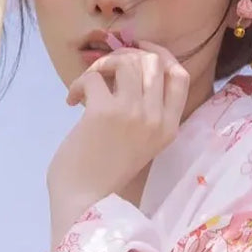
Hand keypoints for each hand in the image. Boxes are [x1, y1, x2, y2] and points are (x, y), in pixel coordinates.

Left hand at [47, 39, 189, 245]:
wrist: (84, 200)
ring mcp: (132, 114)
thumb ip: (144, 112)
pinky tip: (72, 102)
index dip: (160, 55)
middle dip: (125, 56)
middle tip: (104, 71)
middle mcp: (156, 118)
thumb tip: (128, 66)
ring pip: (126, 61)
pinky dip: (78, 84)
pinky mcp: (104, 112)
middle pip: (153, 62)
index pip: (180, 75)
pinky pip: (94, 77)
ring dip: (102, 66)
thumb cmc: (106, 173)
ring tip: (89, 84)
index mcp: (169, 127)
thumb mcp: (140, 142)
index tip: (139, 51)